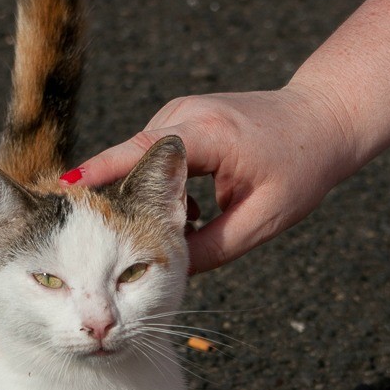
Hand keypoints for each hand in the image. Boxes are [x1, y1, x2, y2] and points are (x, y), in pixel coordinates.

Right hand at [77, 85, 356, 272]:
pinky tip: (200, 208)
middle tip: (146, 241)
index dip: (102, 171)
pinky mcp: (180, 122)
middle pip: (133, 162)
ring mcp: (180, 114)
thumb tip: (164, 275)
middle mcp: (185, 114)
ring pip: (142, 165)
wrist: (324, 119)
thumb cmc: (302, 168)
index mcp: (209, 133)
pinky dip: (163, 188)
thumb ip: (212, 249)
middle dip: (127, 204)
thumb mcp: (263, 221)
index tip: (65, 190)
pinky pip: (153, 160)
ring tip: (200, 218)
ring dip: (153, 199)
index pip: (143, 151)